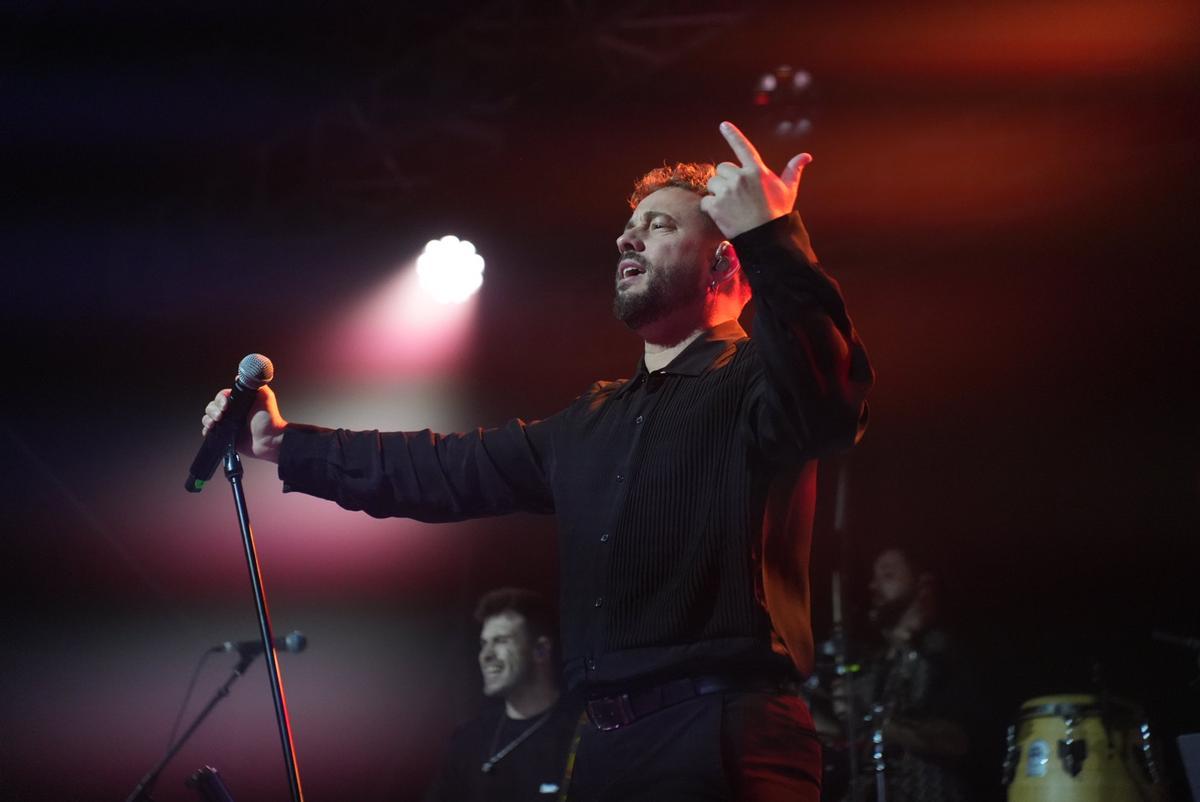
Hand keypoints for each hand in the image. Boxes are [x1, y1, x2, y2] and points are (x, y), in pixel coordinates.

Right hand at [201, 385, 287, 463]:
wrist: (269, 441)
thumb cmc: (269, 420)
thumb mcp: (265, 397)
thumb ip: (256, 385)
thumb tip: (240, 376)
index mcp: (239, 402)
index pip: (222, 396)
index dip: (220, 399)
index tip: (225, 405)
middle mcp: (232, 412)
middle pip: (213, 406)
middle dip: (213, 410)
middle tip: (221, 416)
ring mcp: (227, 424)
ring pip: (208, 417)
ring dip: (208, 419)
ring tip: (214, 424)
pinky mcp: (225, 436)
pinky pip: (209, 431)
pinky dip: (206, 430)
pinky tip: (210, 430)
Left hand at [700, 121, 810, 238]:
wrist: (767, 238)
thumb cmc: (778, 213)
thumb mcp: (788, 190)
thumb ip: (793, 170)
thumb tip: (806, 156)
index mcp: (756, 170)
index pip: (742, 147)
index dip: (732, 134)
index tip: (723, 125)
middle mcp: (740, 177)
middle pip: (722, 169)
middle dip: (725, 180)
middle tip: (736, 195)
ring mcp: (727, 191)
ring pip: (712, 184)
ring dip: (717, 193)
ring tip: (730, 206)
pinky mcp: (716, 206)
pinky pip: (705, 201)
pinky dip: (711, 208)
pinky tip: (723, 215)